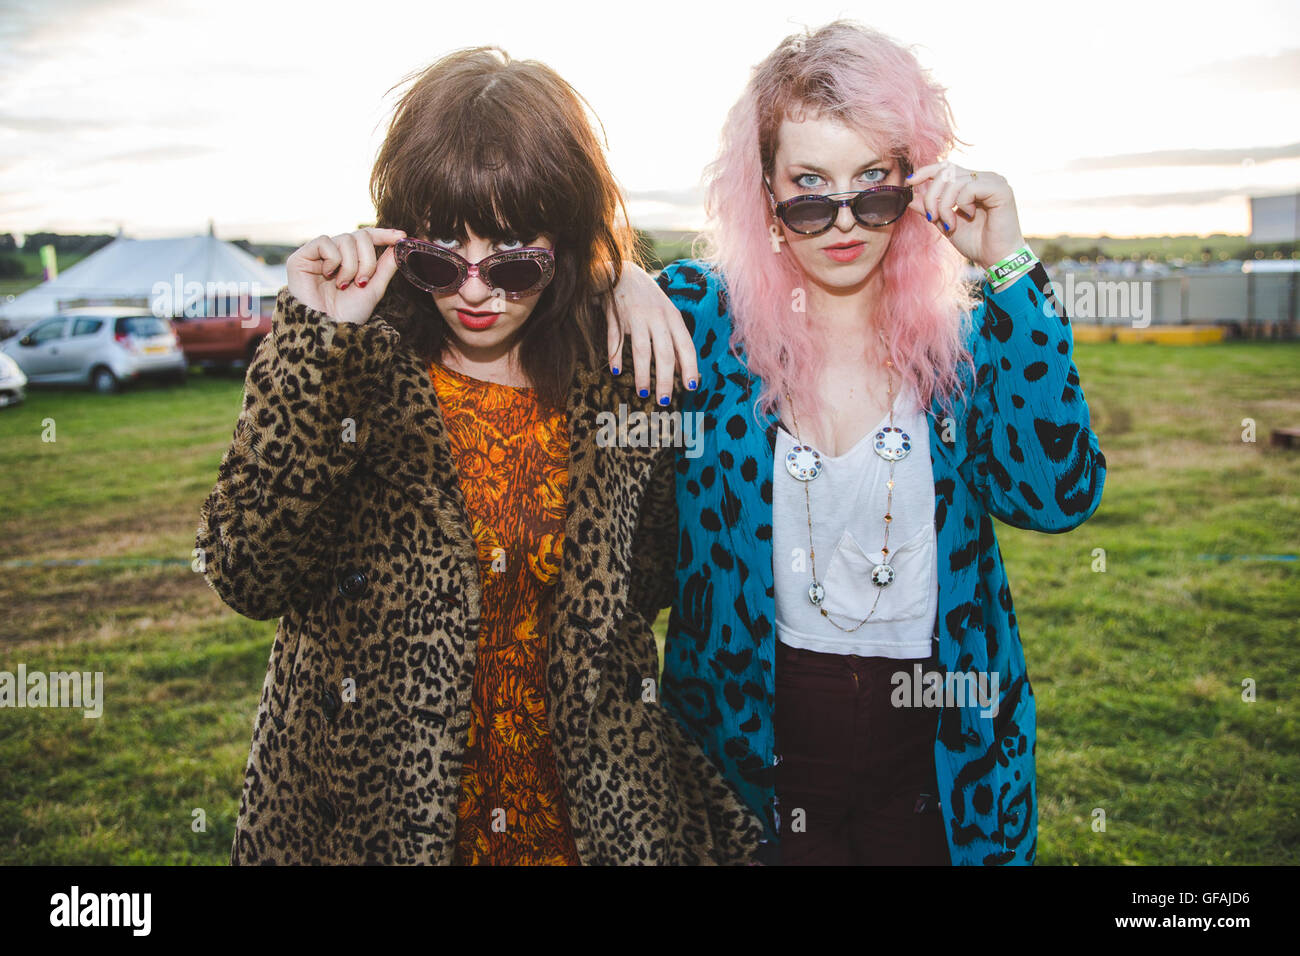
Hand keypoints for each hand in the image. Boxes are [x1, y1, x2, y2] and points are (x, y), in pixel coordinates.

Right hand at [286, 227, 406, 323]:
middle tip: (362, 282)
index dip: (383, 234)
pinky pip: (324, 242)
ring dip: (350, 265)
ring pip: (345, 239)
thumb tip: (399, 245)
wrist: (326, 331)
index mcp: (350, 260)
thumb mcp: (373, 289)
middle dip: (367, 260)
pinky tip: (328, 275)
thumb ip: (385, 267)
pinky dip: (333, 260)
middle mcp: (334, 254)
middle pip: (360, 236)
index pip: (367, 237)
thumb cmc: (348, 315)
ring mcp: (317, 254)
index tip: (401, 237)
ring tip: (343, 285)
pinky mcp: (301, 257)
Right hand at [604, 262, 699, 400]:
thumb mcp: (668, 316)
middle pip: (664, 353)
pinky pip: (616, 339)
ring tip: (644, 393)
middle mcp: (658, 318)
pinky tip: (616, 371)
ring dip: (642, 374)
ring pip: (641, 350)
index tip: (691, 387)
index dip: (689, 367)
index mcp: (674, 318)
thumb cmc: (650, 301)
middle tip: (664, 401)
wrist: (624, 274)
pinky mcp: (618, 316)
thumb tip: (684, 372)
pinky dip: (615, 356)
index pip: (686, 346)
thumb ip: (675, 342)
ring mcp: (637, 317)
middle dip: (665, 380)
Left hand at [906, 162, 1025, 270]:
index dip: (926, 171)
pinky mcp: (1000, 189)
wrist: (995, 259)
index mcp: (972, 182)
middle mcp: (983, 177)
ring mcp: (993, 181)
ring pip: (955, 181)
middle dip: (932, 196)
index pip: (946, 167)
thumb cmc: (975, 242)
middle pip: (946, 172)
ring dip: (944, 205)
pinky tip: (969, 216)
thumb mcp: (945, 224)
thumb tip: (911, 198)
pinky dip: (962, 203)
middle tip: (931, 217)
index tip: (909, 182)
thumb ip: (931, 209)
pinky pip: (970, 187)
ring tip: (950, 224)